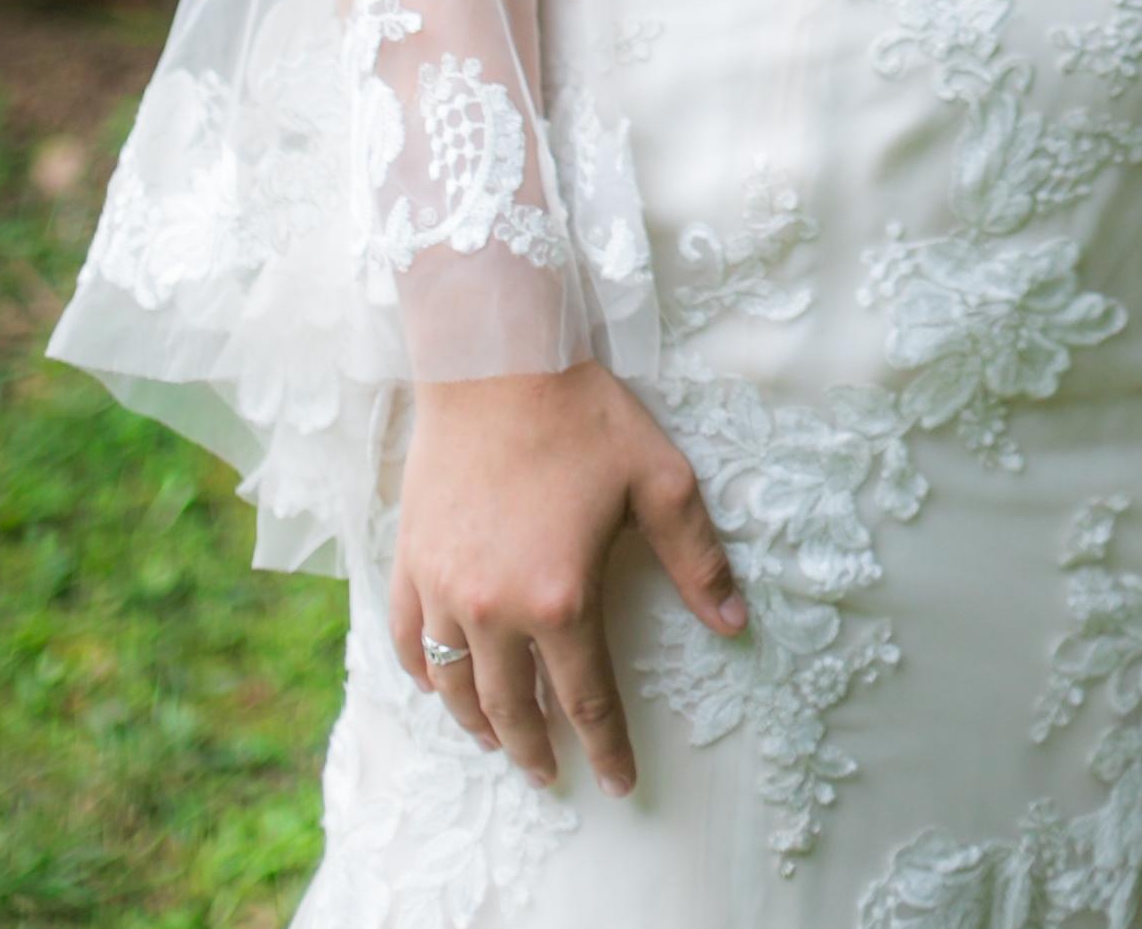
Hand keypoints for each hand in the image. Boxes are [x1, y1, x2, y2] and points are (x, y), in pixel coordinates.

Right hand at [389, 360, 743, 793]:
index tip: (620, 783)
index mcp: (560, 599)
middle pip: (513, 708)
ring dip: (478, 724)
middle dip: (537, 751)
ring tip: (498, 743)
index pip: (586, 700)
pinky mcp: (409, 560)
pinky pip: (406, 639)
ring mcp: (442, 588)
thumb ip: (696, 558)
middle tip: (553, 777)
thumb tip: (735, 622)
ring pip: (455, 685)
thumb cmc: (581, 414)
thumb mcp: (658, 480)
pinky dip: (422, 673)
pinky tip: (437, 685)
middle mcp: (492, 610)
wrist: (494, 359)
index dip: (606, 748)